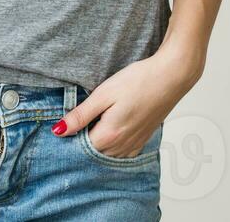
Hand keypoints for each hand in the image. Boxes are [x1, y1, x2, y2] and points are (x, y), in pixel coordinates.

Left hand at [50, 49, 199, 157]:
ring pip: (108, 152)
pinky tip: (113, 124)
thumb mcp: (103, 94)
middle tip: (82, 116)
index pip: (80, 146)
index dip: (71, 134)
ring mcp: (135, 144)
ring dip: (99, 141)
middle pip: (94, 152)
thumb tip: (58, 131)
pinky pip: (122, 150)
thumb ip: (81, 115)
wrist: (171, 76)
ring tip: (98, 117)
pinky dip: (113, 142)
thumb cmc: (138, 81)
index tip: (69, 120)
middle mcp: (122, 146)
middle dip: (84, 138)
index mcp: (109, 136)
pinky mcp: (143, 139)